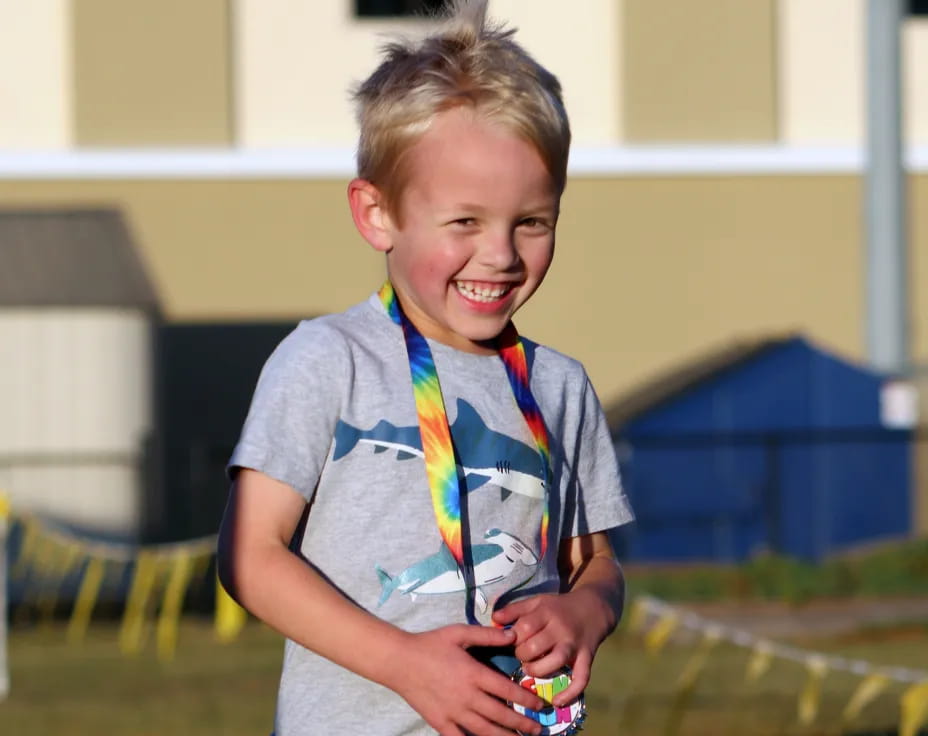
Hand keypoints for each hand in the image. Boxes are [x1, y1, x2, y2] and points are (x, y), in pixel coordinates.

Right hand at [387, 624, 546, 735]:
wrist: (399, 661)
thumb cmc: (430, 644)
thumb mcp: (459, 632)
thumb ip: (487, 635)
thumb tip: (513, 635)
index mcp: (473, 673)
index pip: (506, 690)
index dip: (526, 699)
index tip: (541, 706)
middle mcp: (467, 696)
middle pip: (500, 714)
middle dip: (522, 724)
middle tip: (539, 730)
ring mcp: (453, 712)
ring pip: (484, 731)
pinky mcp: (440, 722)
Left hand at [492, 590, 608, 706]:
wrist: (594, 608)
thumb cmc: (559, 607)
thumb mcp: (537, 601)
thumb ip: (515, 609)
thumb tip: (494, 619)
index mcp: (546, 612)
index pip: (524, 627)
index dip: (513, 638)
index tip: (510, 641)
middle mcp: (561, 629)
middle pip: (535, 646)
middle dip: (522, 655)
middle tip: (521, 655)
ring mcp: (574, 645)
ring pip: (555, 661)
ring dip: (538, 670)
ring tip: (530, 669)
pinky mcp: (587, 658)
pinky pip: (581, 678)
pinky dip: (570, 693)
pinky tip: (556, 701)